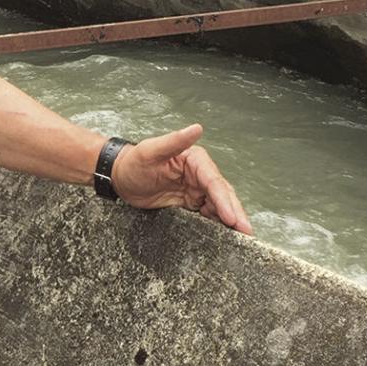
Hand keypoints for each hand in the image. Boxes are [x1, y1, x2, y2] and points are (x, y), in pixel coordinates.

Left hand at [111, 124, 251, 233]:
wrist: (120, 177)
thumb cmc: (133, 161)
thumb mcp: (151, 150)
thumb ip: (174, 141)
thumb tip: (197, 128)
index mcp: (195, 160)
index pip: (214, 181)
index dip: (225, 200)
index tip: (232, 217)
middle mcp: (200, 174)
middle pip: (222, 195)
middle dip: (235, 213)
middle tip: (246, 232)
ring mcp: (196, 190)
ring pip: (218, 206)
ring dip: (230, 220)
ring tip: (242, 238)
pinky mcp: (189, 203)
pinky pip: (207, 214)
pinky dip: (217, 224)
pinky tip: (224, 236)